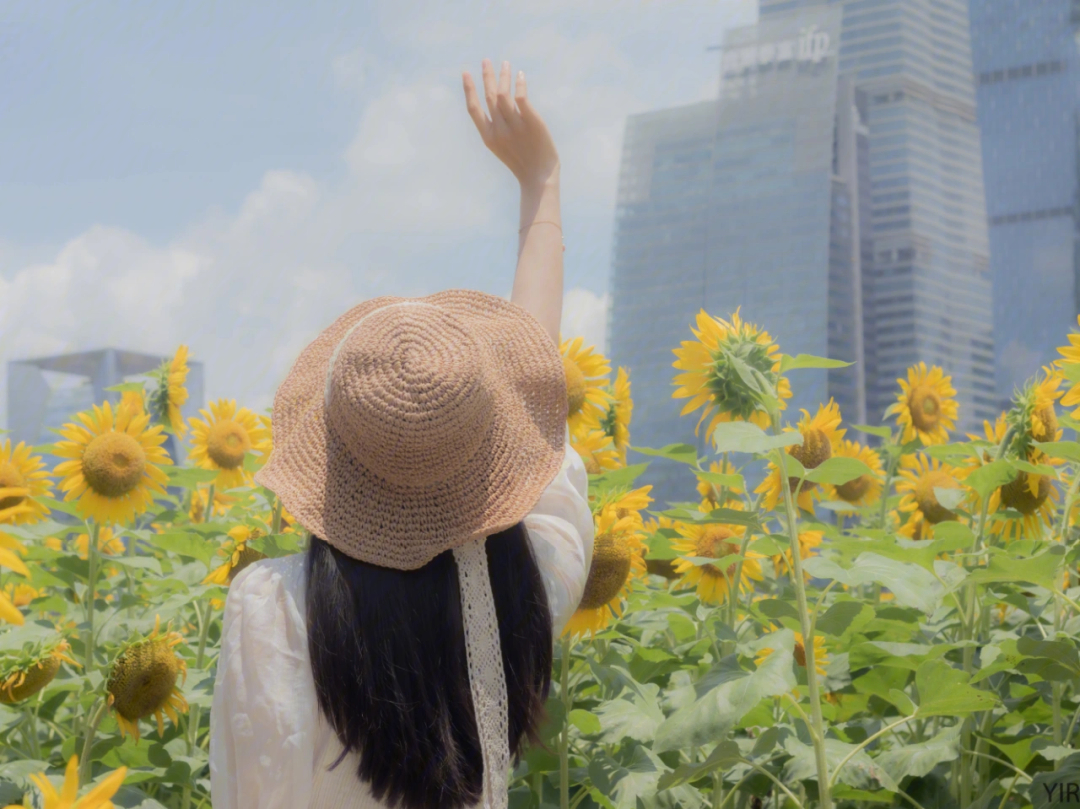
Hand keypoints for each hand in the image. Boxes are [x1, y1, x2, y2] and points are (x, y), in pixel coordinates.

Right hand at [462, 59, 559, 188]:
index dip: (468, 90)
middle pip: (489, 96)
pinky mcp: (531, 122)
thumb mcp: (503, 147)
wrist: (539, 177)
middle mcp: (499, 130)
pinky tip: (520, 75)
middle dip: (486, 76)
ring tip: (505, 64)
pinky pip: (521, 98)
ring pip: (503, 94)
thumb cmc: (521, 162)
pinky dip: (519, 84)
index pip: (473, 109)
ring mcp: (515, 126)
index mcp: (488, 137)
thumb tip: (497, 103)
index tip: (465, 73)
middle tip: (486, 61)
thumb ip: (498, 127)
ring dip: (503, 76)